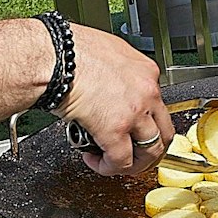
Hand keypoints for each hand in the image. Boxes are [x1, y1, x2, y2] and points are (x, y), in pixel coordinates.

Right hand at [55, 24, 173, 176]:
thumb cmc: (69, 50)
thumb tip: (109, 85)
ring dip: (135, 163)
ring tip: (115, 162)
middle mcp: (147, 91)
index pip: (157, 104)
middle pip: (164, 131)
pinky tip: (94, 160)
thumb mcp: (107, 52)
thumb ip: (116, 71)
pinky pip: (121, 161)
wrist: (54, 56)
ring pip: (151, 150)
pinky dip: (109, 167)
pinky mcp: (115, 130)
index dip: (143, 122)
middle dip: (150, 148)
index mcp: (146, 71)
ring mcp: (135, 112)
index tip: (130, 129)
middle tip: (134, 155)